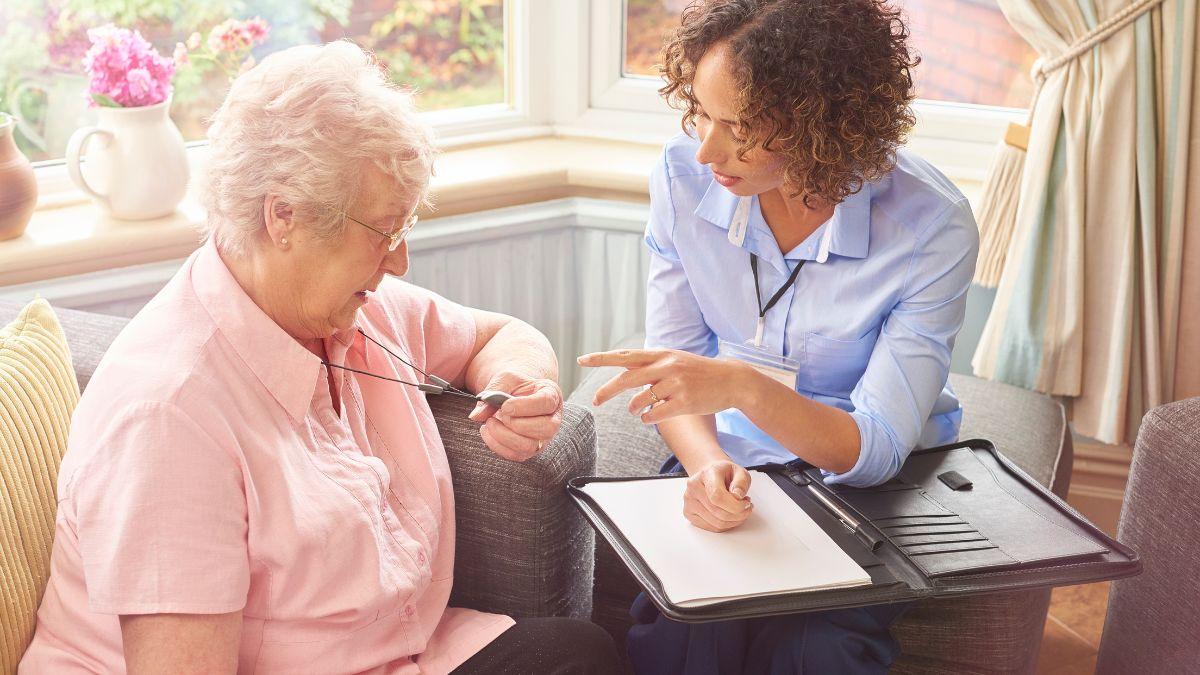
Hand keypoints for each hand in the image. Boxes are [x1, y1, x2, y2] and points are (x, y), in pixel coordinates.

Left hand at [468, 371, 562, 461]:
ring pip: (529, 446)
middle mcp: (553, 419)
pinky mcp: (530, 450)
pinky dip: (497, 445)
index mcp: (552, 395)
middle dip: (516, 424)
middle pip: (545, 429)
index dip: (524, 407)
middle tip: (500, 414)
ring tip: (490, 422)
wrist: (515, 395)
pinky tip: (488, 431)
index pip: (546, 402)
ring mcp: (543, 438)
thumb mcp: (505, 380)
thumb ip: (492, 392)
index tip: (504, 406)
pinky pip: (515, 455)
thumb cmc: (513, 386)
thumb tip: (476, 415)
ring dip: (504, 436)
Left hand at [577, 349, 752, 423]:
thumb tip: (624, 368)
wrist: (731, 380)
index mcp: (661, 354)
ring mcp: (676, 384)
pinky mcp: (684, 401)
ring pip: (640, 401)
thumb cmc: (699, 372)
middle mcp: (666, 366)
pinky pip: (654, 414)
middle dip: (607, 391)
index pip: (625, 355)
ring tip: (638, 409)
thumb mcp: (674, 360)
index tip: (582, 359)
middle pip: (626, 379)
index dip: (602, 358)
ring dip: (634, 408)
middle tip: (595, 400)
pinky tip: (651, 416)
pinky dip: (648, 418)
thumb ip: (650, 364)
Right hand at [684, 460, 752, 531]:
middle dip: (738, 515)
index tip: (746, 504)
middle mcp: (693, 488)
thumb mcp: (739, 471)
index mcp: (705, 474)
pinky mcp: (689, 513)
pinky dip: (726, 525)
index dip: (735, 505)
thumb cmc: (724, 474)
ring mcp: (689, 502)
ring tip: (740, 511)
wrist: (710, 475)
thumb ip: (741, 483)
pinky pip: (711, 527)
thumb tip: (738, 496)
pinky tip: (731, 516)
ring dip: (734, 521)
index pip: (717, 496)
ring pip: (716, 523)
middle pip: (717, 512)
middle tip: (747, 508)